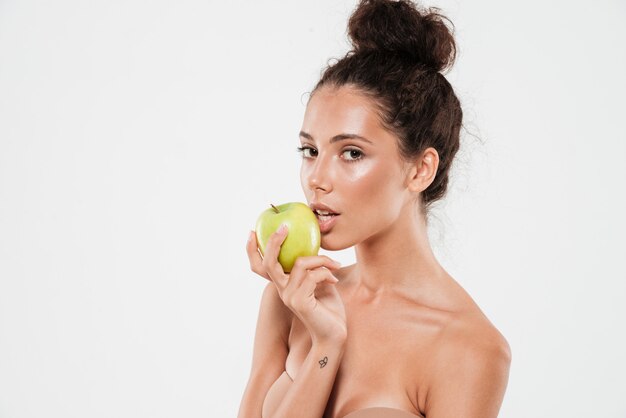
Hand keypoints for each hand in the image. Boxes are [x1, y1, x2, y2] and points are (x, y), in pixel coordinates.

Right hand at [246, 227, 346, 343]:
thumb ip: (311, 267)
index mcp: (283, 285)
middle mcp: (282, 291)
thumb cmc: (329, 308)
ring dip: (320, 259)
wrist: (335, 334)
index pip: (260, 267)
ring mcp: (289, 297)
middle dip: (274, 242)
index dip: (252, 250)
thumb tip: (313, 243)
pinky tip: (334, 279)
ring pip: (299, 263)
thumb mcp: (319, 282)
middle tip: (284, 227)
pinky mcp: (300, 302)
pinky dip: (326, 272)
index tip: (251, 231)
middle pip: (269, 263)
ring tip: (334, 265)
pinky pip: (312, 275)